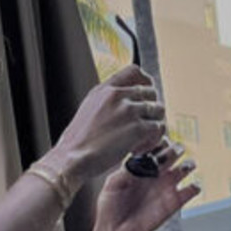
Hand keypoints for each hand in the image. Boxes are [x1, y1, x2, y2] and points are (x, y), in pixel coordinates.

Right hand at [54, 67, 167, 182]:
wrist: (72, 159)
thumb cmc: (77, 143)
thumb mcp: (88, 111)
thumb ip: (106, 102)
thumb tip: (123, 103)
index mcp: (104, 90)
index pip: (134, 71)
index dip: (146, 82)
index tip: (146, 98)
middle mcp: (117, 95)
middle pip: (151, 92)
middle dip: (152, 110)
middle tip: (144, 127)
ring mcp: (128, 110)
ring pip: (158, 110)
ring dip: (154, 126)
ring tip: (140, 141)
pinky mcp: (137, 128)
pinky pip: (158, 128)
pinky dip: (152, 141)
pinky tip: (137, 150)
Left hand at [93, 138, 200, 230]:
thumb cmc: (110, 208)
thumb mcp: (113, 184)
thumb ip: (126, 170)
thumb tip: (139, 159)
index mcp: (140, 167)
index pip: (154, 148)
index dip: (157, 142)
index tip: (157, 143)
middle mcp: (154, 174)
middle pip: (170, 154)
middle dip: (174, 150)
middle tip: (174, 151)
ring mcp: (165, 187)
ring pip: (183, 169)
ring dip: (188, 164)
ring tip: (186, 165)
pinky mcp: (174, 202)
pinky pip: (190, 191)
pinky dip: (195, 187)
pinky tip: (192, 185)